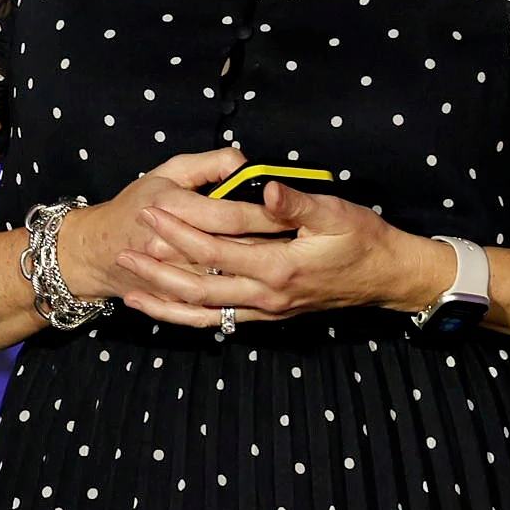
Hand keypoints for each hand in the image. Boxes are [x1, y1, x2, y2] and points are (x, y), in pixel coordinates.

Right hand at [53, 148, 285, 300]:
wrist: (93, 248)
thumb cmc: (136, 202)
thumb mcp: (170, 170)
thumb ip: (211, 164)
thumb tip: (247, 164)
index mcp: (173, 207)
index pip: (230, 214)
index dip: (264, 212)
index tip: (291, 210)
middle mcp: (170, 247)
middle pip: (232, 250)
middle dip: (268, 245)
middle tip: (303, 238)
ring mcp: (171, 277)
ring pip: (224, 280)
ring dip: (256, 275)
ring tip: (289, 264)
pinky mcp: (172, 300)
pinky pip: (206, 306)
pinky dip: (233, 301)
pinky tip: (257, 295)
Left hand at [107, 177, 452, 330]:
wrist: (385, 276)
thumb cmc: (363, 238)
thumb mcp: (336, 213)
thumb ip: (296, 204)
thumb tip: (264, 189)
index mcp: (279, 265)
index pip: (216, 249)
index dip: (179, 231)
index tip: (151, 211)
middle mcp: (267, 294)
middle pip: (199, 286)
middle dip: (158, 269)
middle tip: (123, 251)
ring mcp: (266, 309)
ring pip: (203, 311)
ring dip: (165, 301)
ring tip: (131, 289)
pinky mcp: (268, 315)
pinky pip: (219, 320)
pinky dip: (188, 317)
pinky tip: (167, 309)